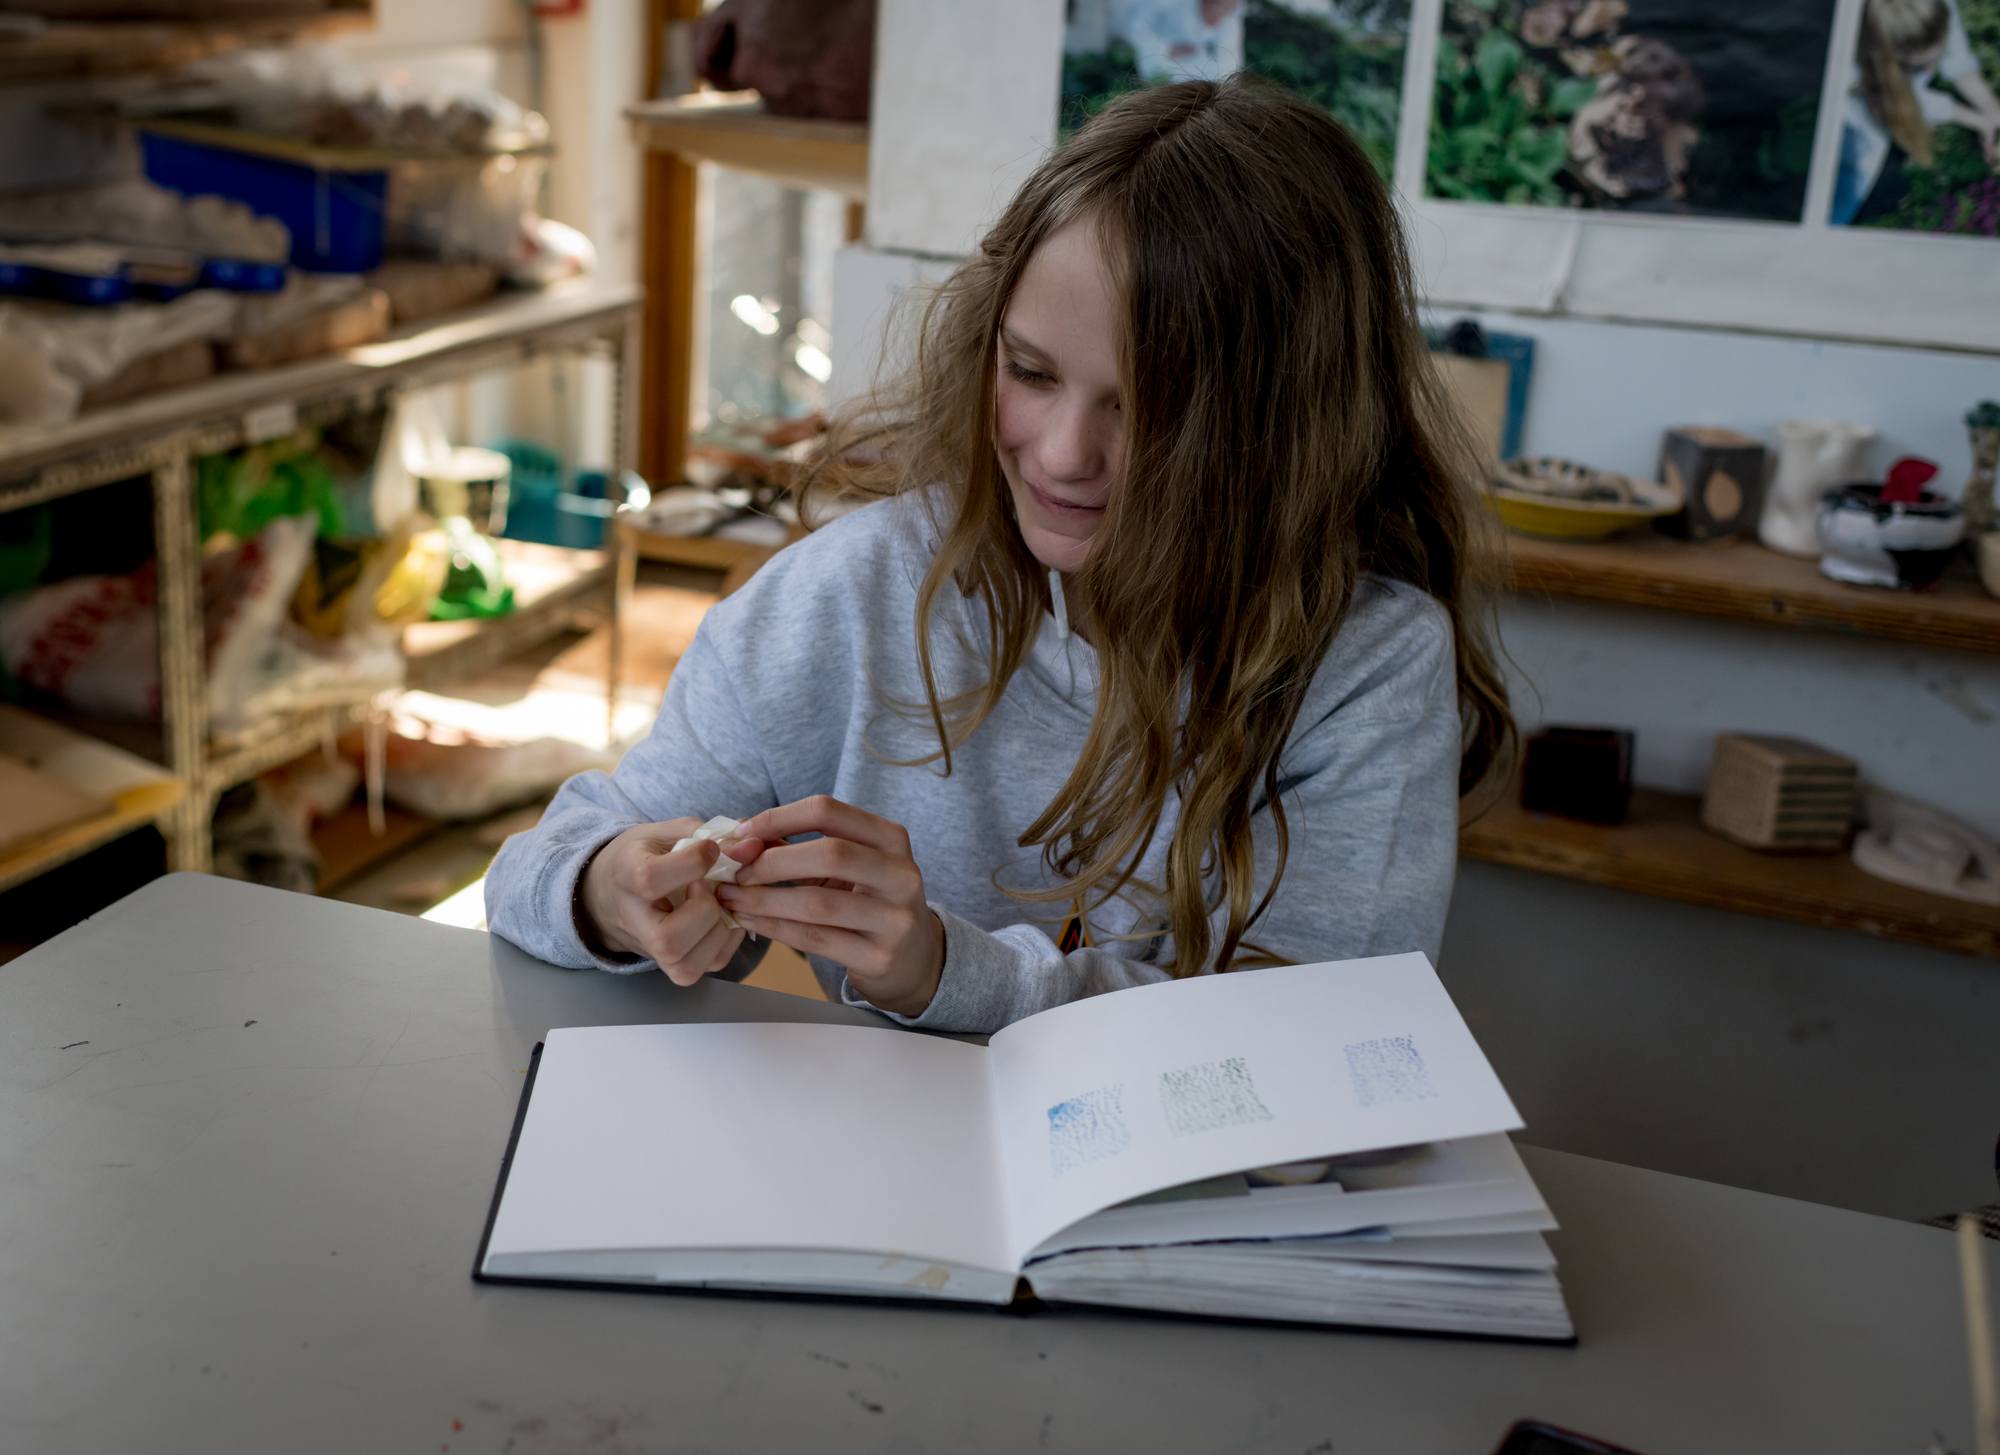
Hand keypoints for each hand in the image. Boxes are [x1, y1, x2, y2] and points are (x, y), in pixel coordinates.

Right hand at [579, 817, 765, 985]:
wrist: (612, 892)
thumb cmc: (646, 856)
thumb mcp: (668, 834)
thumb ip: (709, 835)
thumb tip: (753, 848)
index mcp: (625, 875)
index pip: (651, 879)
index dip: (692, 862)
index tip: (709, 849)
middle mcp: (634, 922)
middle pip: (668, 939)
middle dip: (705, 909)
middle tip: (706, 886)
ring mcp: (653, 952)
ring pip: (689, 963)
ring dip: (719, 926)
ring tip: (715, 901)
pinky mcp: (675, 966)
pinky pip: (713, 961)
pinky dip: (729, 936)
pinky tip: (722, 913)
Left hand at [718, 795, 944, 1017]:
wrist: (911, 956)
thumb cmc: (865, 899)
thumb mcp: (844, 866)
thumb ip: (795, 847)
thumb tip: (740, 839)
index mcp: (891, 838)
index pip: (828, 811)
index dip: (778, 817)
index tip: (742, 833)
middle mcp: (901, 874)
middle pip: (830, 854)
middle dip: (771, 862)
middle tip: (735, 872)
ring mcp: (895, 918)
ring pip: (818, 904)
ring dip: (765, 900)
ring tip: (733, 899)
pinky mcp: (880, 956)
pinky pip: (815, 940)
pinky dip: (775, 929)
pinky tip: (751, 923)